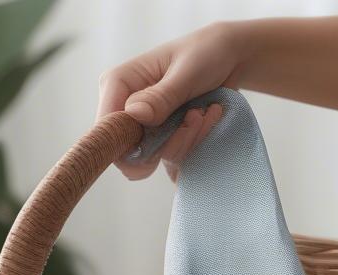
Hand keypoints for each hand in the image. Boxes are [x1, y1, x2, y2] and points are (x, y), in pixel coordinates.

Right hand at [97, 22, 241, 179]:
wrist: (230, 58)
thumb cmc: (205, 53)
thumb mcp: (186, 72)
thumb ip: (161, 96)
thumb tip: (133, 114)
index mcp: (119, 84)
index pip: (107, 128)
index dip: (127, 145)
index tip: (162, 138)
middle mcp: (128, 109)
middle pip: (131, 152)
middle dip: (169, 144)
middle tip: (195, 118)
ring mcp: (147, 127)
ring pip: (157, 158)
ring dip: (188, 140)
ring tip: (204, 112)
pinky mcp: (166, 138)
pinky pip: (175, 158)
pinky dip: (195, 143)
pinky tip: (208, 117)